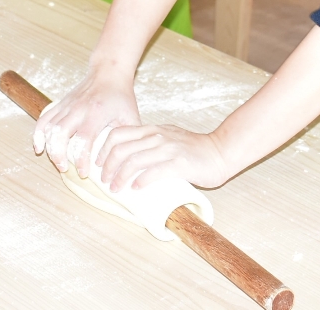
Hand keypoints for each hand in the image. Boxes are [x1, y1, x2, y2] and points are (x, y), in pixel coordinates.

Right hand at [32, 72, 141, 176]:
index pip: (84, 139)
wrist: (109, 72)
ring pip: (50, 127)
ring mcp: (67, 105)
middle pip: (60, 133)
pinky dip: (39, 133)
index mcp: (96, 113)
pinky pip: (44, 118)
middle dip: (59, 154)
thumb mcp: (131, 117)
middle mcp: (78, 108)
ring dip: (49, 147)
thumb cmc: (121, 97)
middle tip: (64, 169)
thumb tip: (127, 162)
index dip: (81, 159)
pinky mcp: (60, 103)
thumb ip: (129, 140)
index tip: (83, 173)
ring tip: (56, 162)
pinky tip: (39, 146)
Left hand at [97, 123, 232, 191]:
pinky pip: (154, 172)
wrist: (221, 152)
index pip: (118, 134)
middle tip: (104, 180)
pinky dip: (141, 181)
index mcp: (152, 130)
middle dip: (107, 166)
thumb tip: (128, 159)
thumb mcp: (167, 138)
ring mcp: (168, 149)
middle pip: (121, 148)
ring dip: (120, 177)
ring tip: (116, 188)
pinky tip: (135, 189)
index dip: (103, 149)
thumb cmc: (194, 149)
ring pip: (134, 161)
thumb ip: (150, 143)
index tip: (98, 163)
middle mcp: (157, 136)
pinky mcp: (180, 163)